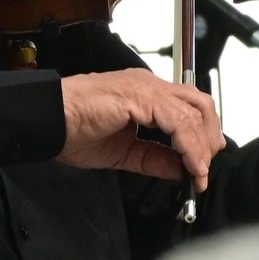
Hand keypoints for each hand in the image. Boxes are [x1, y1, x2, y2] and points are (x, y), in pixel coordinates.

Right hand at [58, 70, 225, 190]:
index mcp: (146, 95)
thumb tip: (182, 170)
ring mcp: (146, 88)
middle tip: (205, 171)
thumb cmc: (74, 130)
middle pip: (200, 105)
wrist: (49, 121)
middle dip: (209, 139)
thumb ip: (154, 158)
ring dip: (201, 147)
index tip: (201, 171)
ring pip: (193, 112)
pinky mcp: (140, 96)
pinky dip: (189, 145)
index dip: (202, 139)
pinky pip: (177, 121)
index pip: (189, 109)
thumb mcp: (125, 153)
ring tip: (198, 173)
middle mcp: (150, 86)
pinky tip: (190, 165)